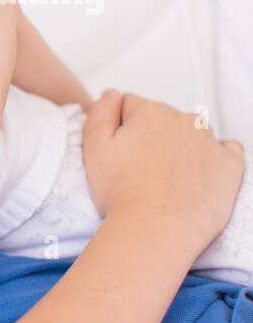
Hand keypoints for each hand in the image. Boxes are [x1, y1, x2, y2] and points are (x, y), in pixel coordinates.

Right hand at [83, 90, 243, 249]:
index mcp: (149, 112)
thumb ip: (100, 113)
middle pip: (162, 118)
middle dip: (150, 135)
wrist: (157, 229)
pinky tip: (198, 172)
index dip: (119, 127)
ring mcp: (210, 140)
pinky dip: (214, 155)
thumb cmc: (121, 193)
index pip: (129, 105)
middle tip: (137, 168)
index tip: (118, 150)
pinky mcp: (229, 164)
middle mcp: (182, 119)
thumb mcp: (93, 148)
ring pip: (192, 132)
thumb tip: (111, 94)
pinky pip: (226, 148)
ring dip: (180, 145)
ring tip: (165, 176)